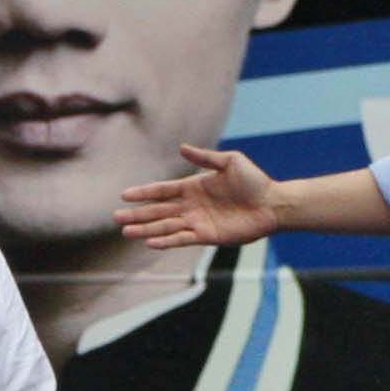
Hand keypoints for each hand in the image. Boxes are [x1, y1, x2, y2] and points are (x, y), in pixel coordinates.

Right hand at [115, 143, 280, 249]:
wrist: (272, 203)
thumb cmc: (254, 181)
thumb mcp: (230, 161)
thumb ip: (205, 158)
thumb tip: (182, 148)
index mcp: (193, 187)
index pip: (162, 191)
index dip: (144, 193)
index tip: (125, 195)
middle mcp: (191, 206)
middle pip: (158, 211)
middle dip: (137, 214)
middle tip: (116, 217)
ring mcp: (197, 222)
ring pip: (165, 226)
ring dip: (146, 229)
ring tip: (126, 232)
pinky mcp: (207, 236)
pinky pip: (182, 239)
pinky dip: (166, 241)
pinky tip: (150, 242)